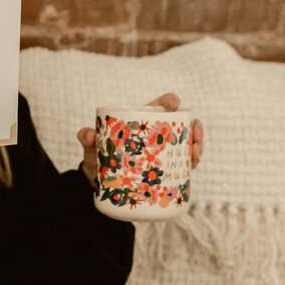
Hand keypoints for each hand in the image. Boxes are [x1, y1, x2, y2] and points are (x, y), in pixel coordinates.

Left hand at [76, 92, 203, 186]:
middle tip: (195, 139)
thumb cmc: (97, 158)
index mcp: (141, 121)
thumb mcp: (91, 148)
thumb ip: (86, 138)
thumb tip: (89, 134)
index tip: (174, 103)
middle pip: (182, 124)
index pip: (159, 106)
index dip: (170, 101)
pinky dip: (192, 163)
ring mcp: (163, 150)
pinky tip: (193, 167)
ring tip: (195, 156)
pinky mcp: (166, 166)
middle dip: (194, 127)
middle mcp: (156, 134)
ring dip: (197, 146)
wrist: (100, 184)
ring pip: (188, 142)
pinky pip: (184, 162)